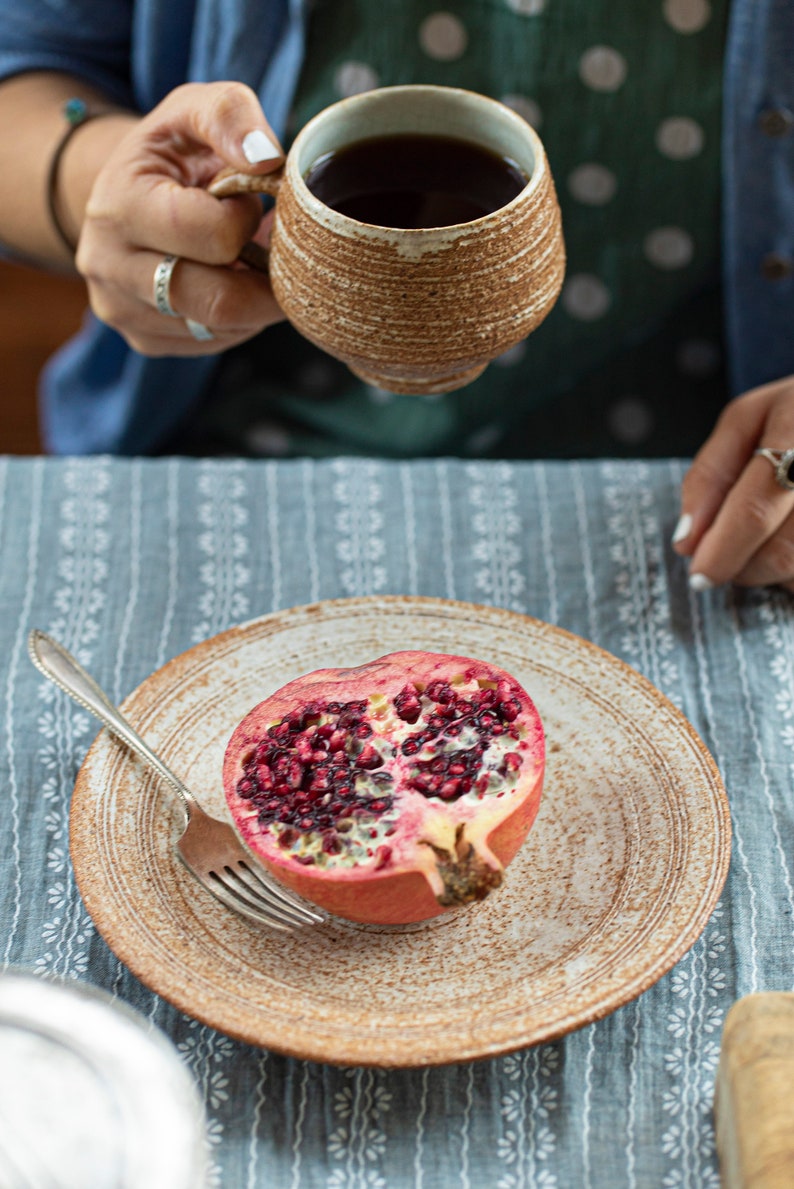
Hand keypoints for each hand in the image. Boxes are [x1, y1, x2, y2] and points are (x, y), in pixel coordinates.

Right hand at [75, 81, 284, 354]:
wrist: (125, 194)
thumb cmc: (170, 153)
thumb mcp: (192, 111)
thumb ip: (230, 115)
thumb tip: (267, 159)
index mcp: (118, 205)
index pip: (212, 236)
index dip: (245, 220)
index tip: (244, 200)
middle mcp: (108, 265)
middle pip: (218, 302)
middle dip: (263, 279)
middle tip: (272, 250)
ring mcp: (121, 310)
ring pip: (219, 329)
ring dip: (252, 302)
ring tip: (248, 261)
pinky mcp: (142, 339)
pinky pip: (211, 344)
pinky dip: (237, 321)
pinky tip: (229, 284)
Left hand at [673, 375, 793, 590]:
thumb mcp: (748, 420)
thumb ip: (710, 475)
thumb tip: (687, 541)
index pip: (757, 507)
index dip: (723, 550)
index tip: (700, 575)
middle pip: (784, 551)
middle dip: (743, 567)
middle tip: (725, 559)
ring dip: (773, 573)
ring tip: (765, 539)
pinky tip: (792, 543)